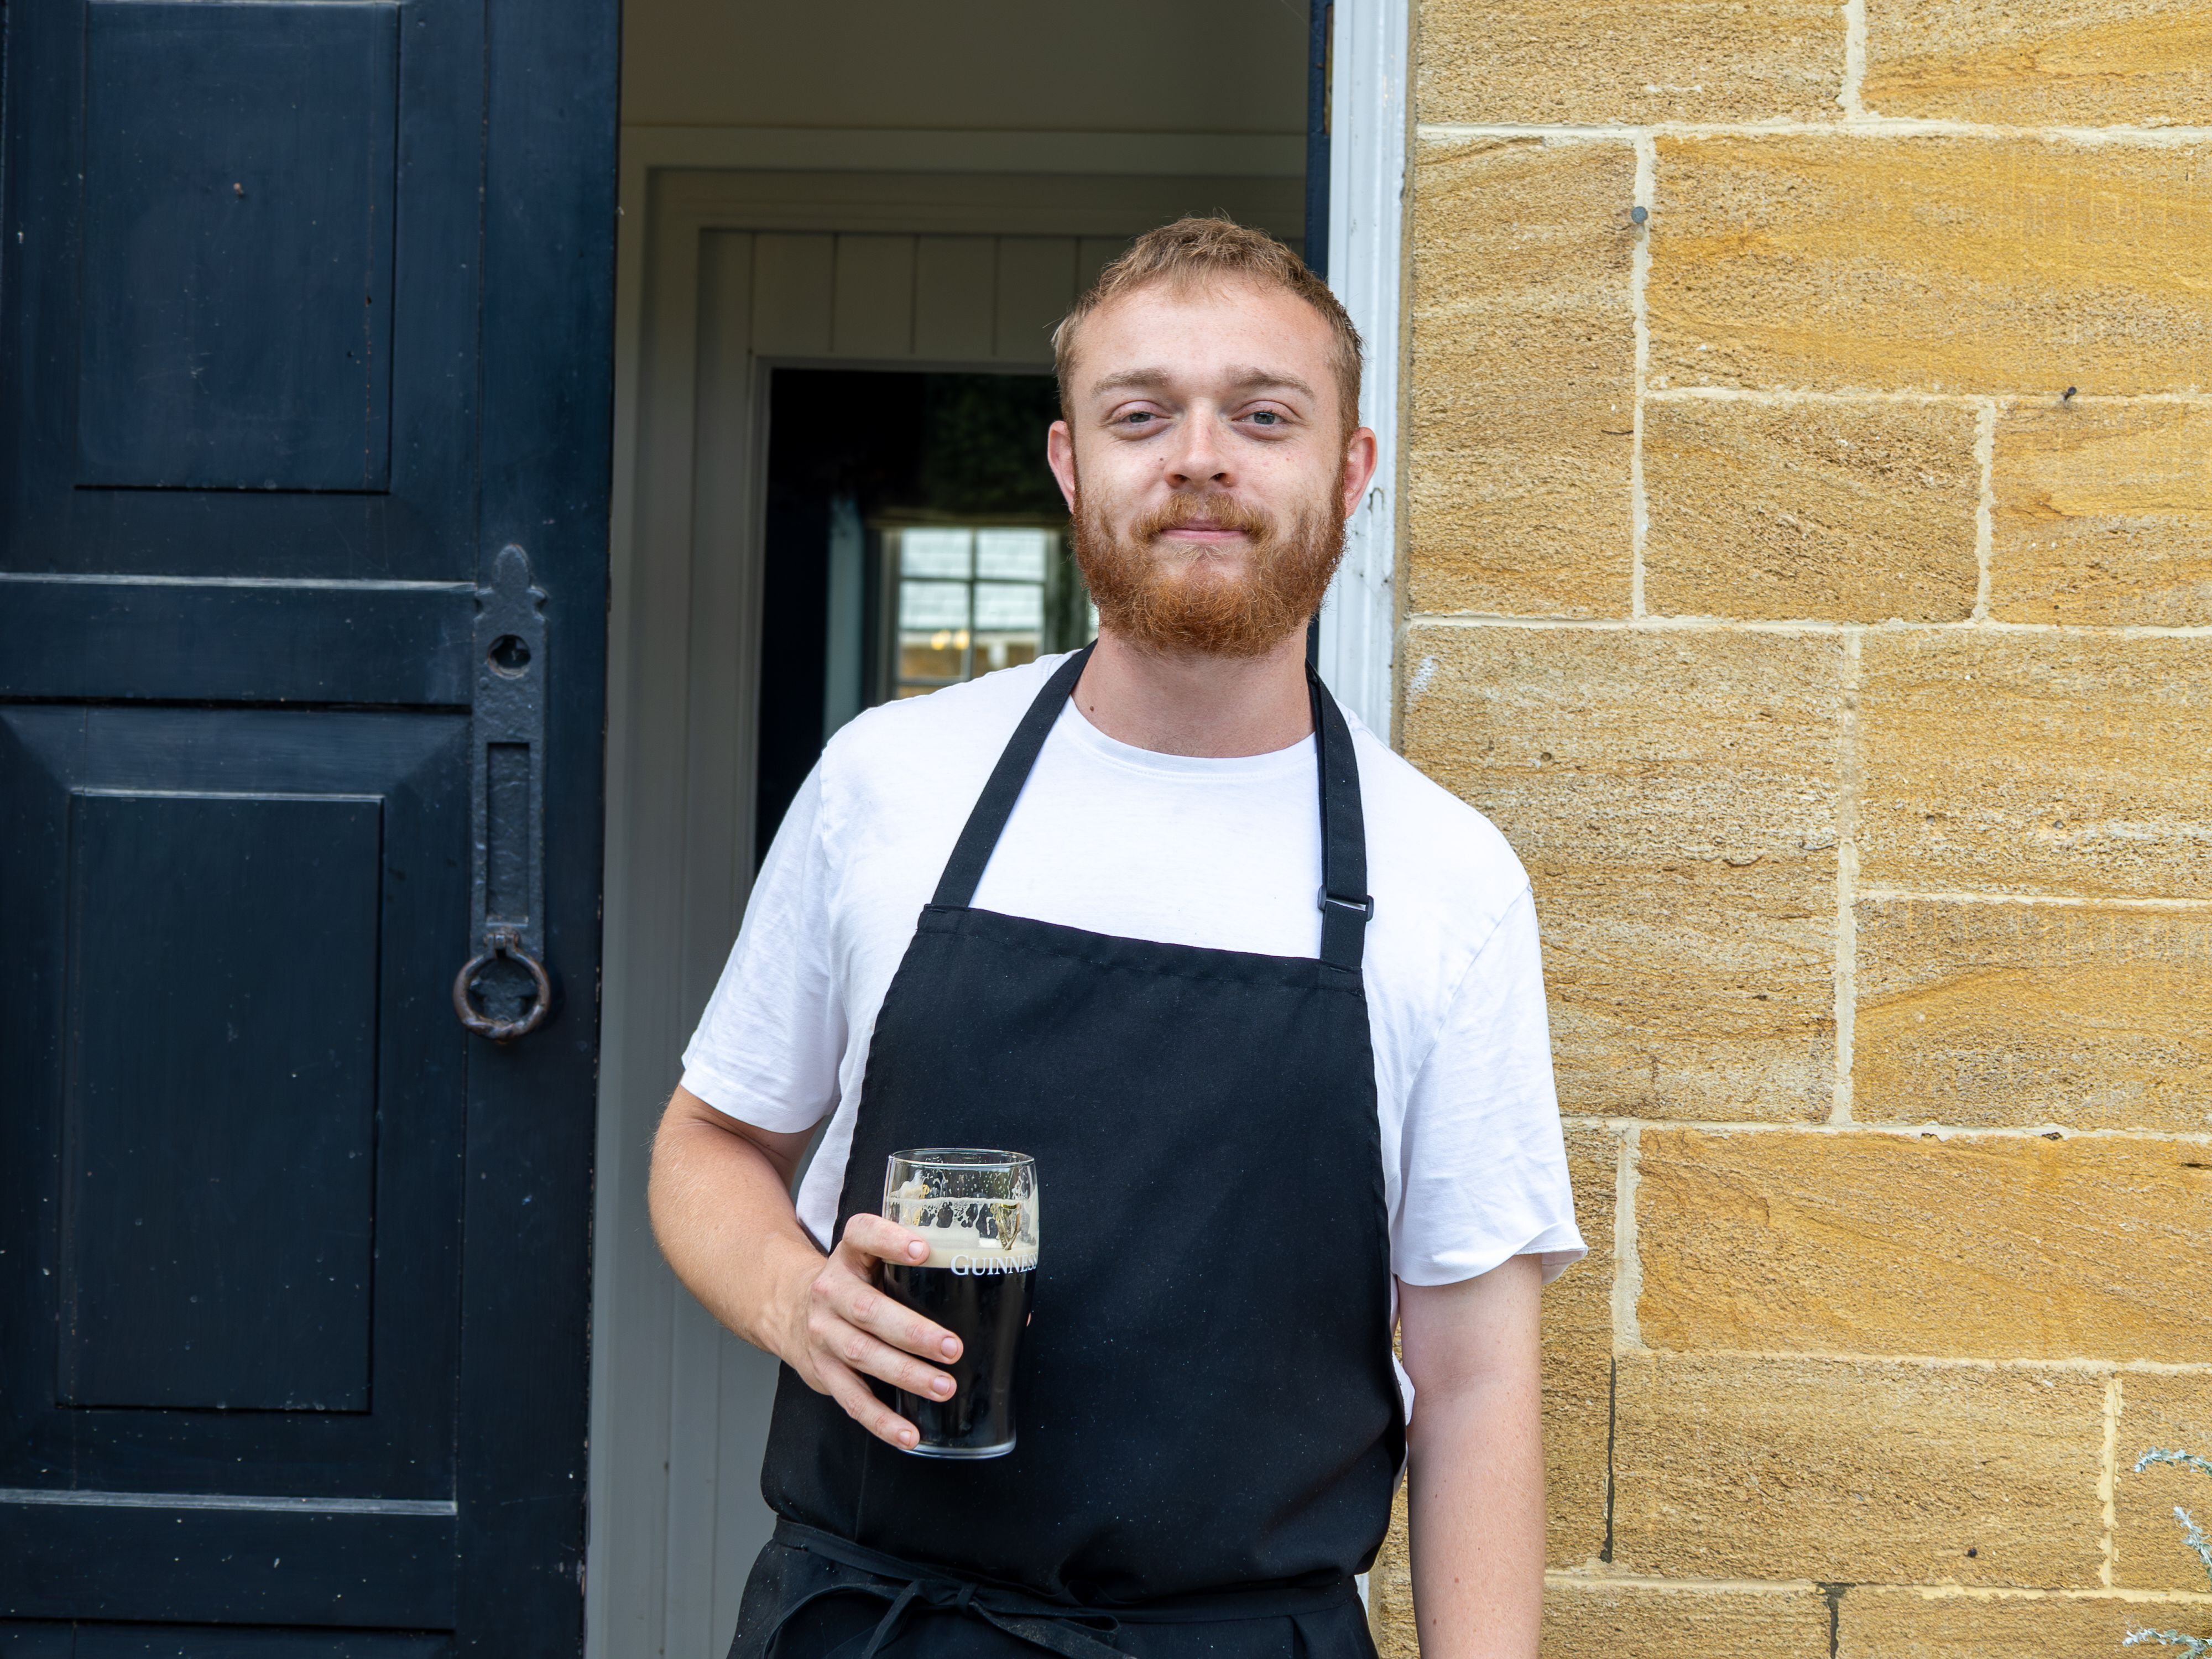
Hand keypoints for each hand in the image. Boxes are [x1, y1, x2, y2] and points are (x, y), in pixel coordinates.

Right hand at [779, 1213, 961, 1450]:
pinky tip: (909, 1433)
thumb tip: (1017, 1311)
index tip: (923, 1249)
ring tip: (945, 1388)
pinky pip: (852, 1400)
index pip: (863, 1235)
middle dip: (912, 1331)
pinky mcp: (823, 1371)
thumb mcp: (877, 1262)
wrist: (790, 1307)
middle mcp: (831, 1290)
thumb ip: (930, 1275)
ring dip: (906, 1375)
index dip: (890, 1241)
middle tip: (953, 1347)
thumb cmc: (859, 1284)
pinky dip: (881, 1421)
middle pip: (868, 1310)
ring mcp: (824, 1332)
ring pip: (863, 1355)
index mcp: (850, 1255)